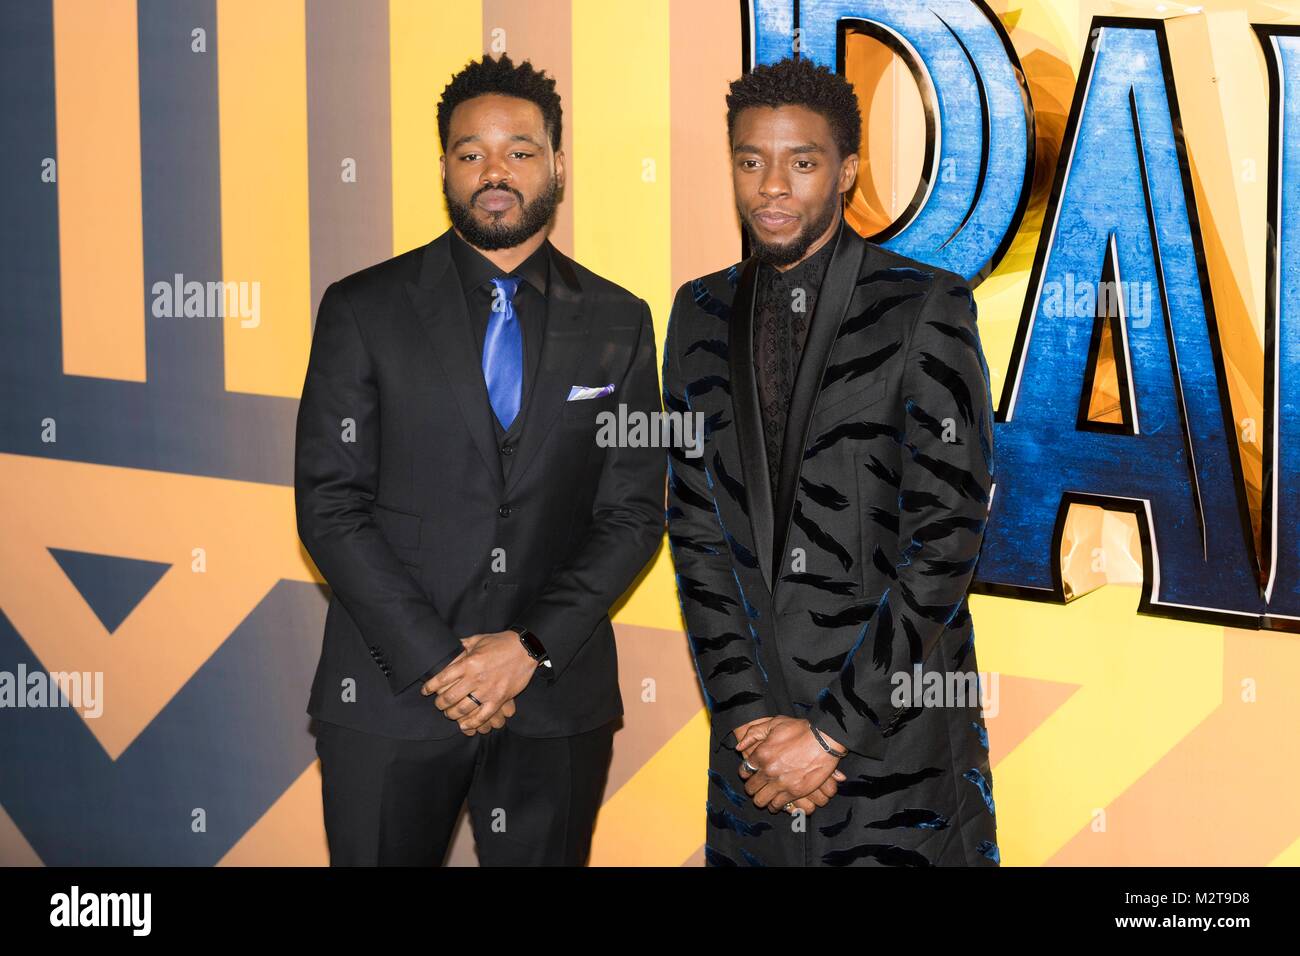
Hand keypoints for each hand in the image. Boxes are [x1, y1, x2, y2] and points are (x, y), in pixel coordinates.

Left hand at [421, 631, 538, 732]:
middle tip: (438, 704)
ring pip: (463, 709)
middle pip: (450, 697)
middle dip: (440, 703)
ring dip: (452, 714)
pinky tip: (464, 725)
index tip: (425, 691)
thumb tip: (448, 647)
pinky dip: (471, 723)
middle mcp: (476, 677)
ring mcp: (488, 690)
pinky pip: (482, 716)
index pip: (442, 678)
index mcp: (469, 662)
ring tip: (450, 713)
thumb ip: (462, 646)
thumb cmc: (500, 642)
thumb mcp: (478, 639)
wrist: (525, 648)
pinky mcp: (499, 699)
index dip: (430, 687)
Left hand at [737, 716, 843, 812]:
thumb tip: (739, 746)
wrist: (825, 739)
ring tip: (766, 796)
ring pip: (761, 801)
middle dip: (752, 787)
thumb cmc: (801, 729)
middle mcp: (768, 771)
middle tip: (758, 785)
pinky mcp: (795, 792)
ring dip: (762, 799)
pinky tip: (778, 802)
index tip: (751, 773)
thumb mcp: (774, 723)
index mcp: (761, 754)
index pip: (744, 771)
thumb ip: (753, 734)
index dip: (746, 773)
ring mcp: (781, 783)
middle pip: (751, 789)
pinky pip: (778, 805)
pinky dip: (776, 805)